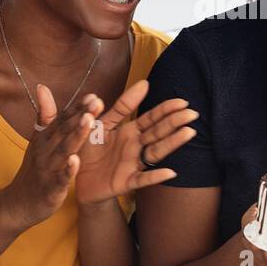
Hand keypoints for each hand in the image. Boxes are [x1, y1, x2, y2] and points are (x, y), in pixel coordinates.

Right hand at [3, 84, 98, 229]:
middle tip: (97, 101)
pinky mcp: (50, 188)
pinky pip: (60, 178)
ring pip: (64, 150)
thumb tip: (42, 86)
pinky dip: (67, 169)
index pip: (62, 119)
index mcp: (45, 138)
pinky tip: (75, 161)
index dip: (77, 107)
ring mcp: (47, 169)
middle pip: (65, 130)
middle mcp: (46, 150)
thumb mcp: (38, 140)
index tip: (93, 95)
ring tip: (89, 121)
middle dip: (81, 115)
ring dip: (76, 135)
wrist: (17, 203)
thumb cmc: (33, 169)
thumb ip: (45, 115)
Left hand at [74, 80, 197, 207]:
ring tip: (189, 132)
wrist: (74, 177)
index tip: (182, 102)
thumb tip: (143, 83)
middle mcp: (135, 146)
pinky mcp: (126, 182)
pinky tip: (170, 172)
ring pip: (156, 152)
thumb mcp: (102, 123)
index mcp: (129, 131)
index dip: (166, 110)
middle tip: (193, 113)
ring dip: (172, 143)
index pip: (152, 118)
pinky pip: (142, 179)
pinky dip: (156, 176)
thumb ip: (121, 106)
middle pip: (158, 132)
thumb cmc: (89, 149)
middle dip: (175, 122)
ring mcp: (133, 164)